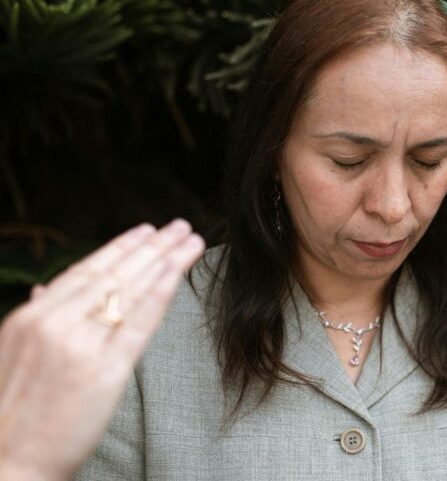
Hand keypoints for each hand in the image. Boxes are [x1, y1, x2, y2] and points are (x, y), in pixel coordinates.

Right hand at [0, 220, 204, 480]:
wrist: (6, 464)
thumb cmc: (10, 415)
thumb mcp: (10, 355)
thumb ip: (36, 318)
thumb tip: (44, 288)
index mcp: (30, 317)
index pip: (84, 271)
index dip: (119, 248)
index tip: (145, 231)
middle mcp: (54, 323)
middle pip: (114, 274)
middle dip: (151, 247)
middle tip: (180, 226)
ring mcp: (80, 345)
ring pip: (130, 291)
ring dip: (166, 261)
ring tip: (192, 242)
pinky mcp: (104, 371)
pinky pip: (139, 322)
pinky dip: (163, 292)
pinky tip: (181, 273)